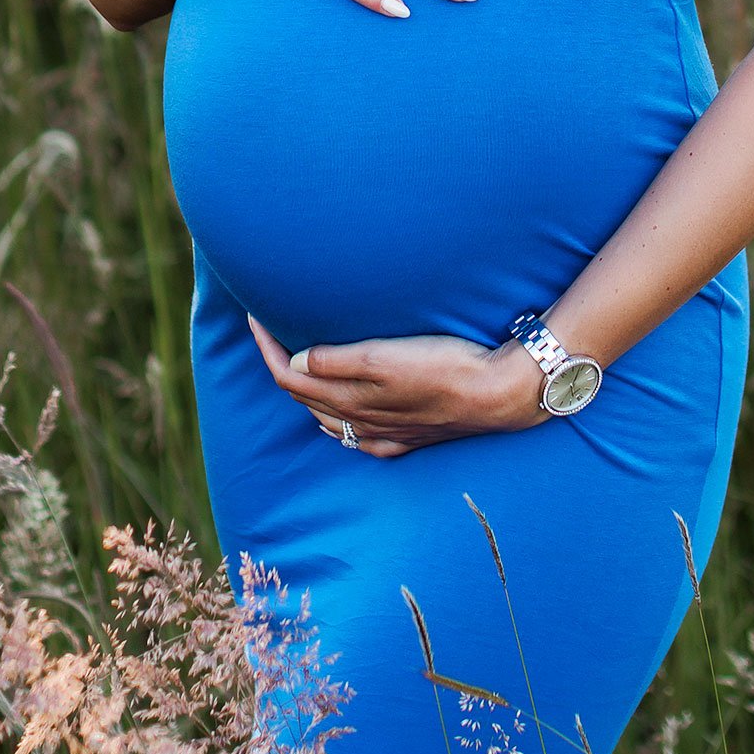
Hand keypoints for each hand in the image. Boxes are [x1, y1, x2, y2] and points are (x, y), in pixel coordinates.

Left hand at [248, 318, 543, 457]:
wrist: (498, 394)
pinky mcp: (408, 437)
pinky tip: (346, 414)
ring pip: (330, 419)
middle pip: (305, 399)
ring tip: (300, 363)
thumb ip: (338, 363)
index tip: (255, 316)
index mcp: (349, 401)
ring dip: (308, 393)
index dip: (268, 348)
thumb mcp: (386, 358)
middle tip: (272, 332)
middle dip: (282, 366)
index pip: (289, 379)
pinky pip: (359, 437)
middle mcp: (361, 423)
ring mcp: (384, 434)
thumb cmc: (444, 367)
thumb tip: (295, 363)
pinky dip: (340, 420)